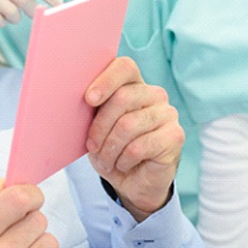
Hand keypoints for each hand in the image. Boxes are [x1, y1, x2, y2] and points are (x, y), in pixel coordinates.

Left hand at [84, 57, 183, 221]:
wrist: (131, 181)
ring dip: (110, 148)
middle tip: (92, 146)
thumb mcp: (95, 125)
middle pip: (122, 98)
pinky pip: (140, 146)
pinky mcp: (175, 135)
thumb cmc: (110, 146)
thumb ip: (92, 107)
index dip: (106, 80)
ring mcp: (167, 113)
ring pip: (128, 125)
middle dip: (100, 126)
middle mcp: (154, 93)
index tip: (89, 99)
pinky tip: (123, 164)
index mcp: (133, 84)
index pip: (124, 67)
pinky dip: (124, 160)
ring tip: (106, 159)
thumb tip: (73, 93)